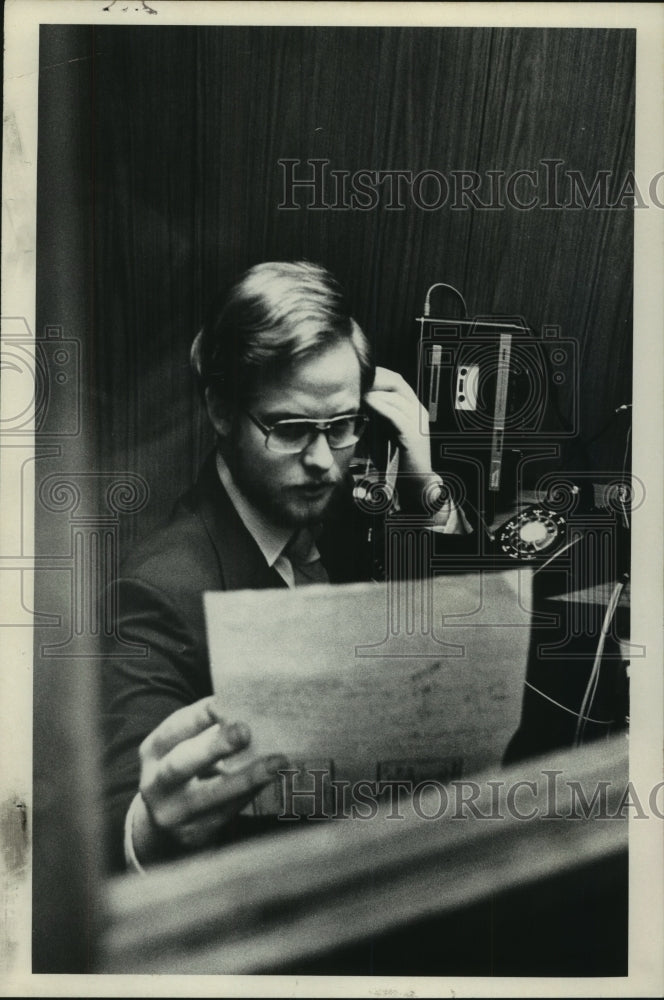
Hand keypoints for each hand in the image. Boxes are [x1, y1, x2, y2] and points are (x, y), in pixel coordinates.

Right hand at [132, 695, 287, 862]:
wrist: (166, 822)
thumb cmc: (185, 769)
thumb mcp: (183, 747)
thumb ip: (207, 730)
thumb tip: (249, 708)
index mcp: (152, 752)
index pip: (173, 730)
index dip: (198, 716)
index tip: (223, 702)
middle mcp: (156, 784)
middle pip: (181, 765)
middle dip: (214, 747)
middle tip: (244, 731)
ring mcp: (174, 813)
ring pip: (210, 796)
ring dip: (247, 777)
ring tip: (275, 762)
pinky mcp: (195, 834)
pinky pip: (227, 811)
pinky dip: (250, 792)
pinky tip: (270, 778)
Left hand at [363, 366, 437, 508]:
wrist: (417, 484)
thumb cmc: (401, 461)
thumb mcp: (390, 432)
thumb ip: (381, 417)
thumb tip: (362, 402)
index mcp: (415, 409)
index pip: (397, 382)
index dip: (377, 375)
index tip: (358, 375)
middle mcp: (419, 412)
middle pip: (397, 383)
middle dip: (375, 378)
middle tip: (354, 377)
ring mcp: (419, 422)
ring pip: (395, 396)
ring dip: (374, 390)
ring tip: (356, 388)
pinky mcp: (414, 435)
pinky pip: (395, 414)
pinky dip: (379, 406)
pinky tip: (366, 402)